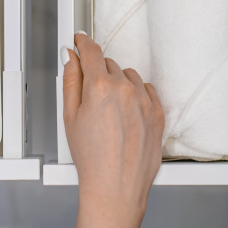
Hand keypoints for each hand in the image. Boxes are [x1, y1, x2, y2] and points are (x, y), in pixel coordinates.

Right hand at [63, 32, 162, 227]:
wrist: (116, 187)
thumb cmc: (92, 159)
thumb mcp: (70, 117)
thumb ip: (70, 81)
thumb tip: (71, 58)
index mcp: (100, 87)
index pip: (91, 51)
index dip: (83, 43)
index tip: (80, 40)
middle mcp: (125, 88)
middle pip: (109, 64)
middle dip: (98, 73)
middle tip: (91, 97)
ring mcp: (144, 100)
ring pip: (128, 76)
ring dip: (118, 84)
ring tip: (109, 112)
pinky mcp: (158, 112)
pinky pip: (146, 90)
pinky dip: (136, 95)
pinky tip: (126, 114)